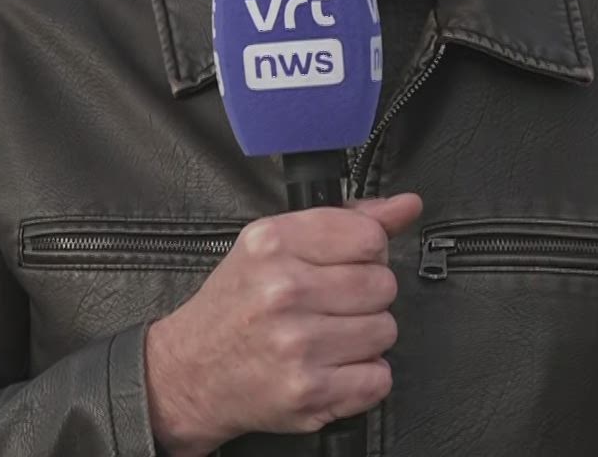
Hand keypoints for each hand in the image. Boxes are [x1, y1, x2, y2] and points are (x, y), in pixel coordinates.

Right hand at [144, 192, 422, 455]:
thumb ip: (346, 221)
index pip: (368, 236)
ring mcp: (297, 344)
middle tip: (331, 305)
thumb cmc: (236, 305)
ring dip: (365, 337)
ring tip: (328, 336)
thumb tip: (407, 205)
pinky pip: (378, 378)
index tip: (346, 264)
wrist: (190, 371)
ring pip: (385, 331)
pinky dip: (362, 377)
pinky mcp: (309, 392)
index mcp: (273, 243)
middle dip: (366, 296)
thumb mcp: (275, 244)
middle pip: (383, 285)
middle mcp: (283, 291)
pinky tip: (331, 367)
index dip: (367, 252)